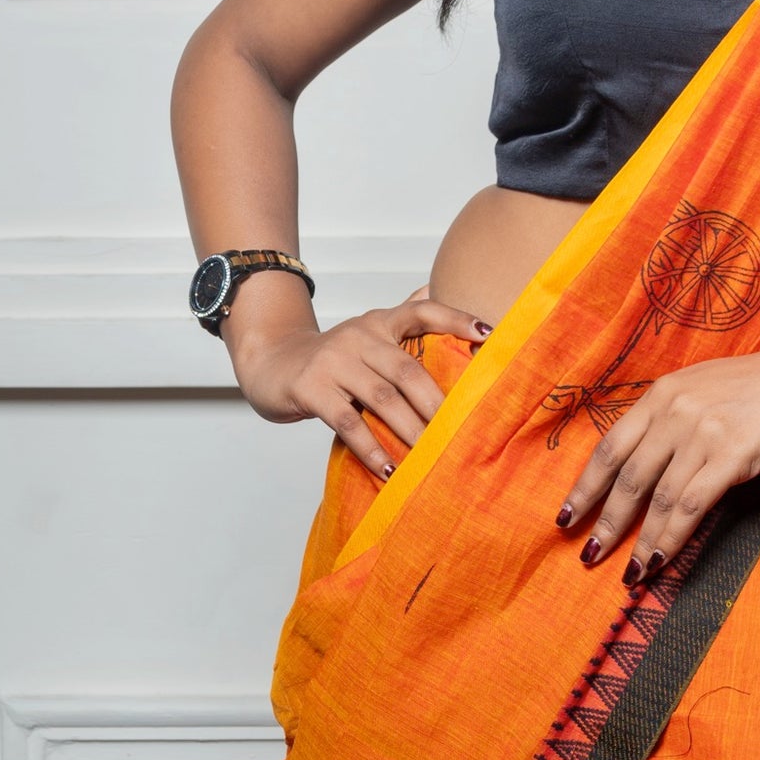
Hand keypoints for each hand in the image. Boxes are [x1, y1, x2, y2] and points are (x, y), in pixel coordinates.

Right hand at [228, 286, 489, 480]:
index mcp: (379, 321)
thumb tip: (437, 290)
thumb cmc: (331, 357)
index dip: (456, 319)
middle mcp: (359, 336)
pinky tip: (388, 469)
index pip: (422, 311)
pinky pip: (348, 422)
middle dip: (438, 404)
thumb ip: (403, 317)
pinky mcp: (311, 389)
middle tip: (462, 433)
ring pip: (382, 398)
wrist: (269, 362)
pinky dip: (371, 448)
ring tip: (432, 458)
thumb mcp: (368, 332)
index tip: (490, 335)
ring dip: (410, 431)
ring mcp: (333, 362)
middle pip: (407, 369)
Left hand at [555, 338, 759, 585]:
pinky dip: (672, 536)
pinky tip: (660, 558)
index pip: (610, 446)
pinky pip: (691, 505)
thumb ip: (670, 418)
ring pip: (658, 497)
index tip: (566, 516)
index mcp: (661, 394)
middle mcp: (674, 411)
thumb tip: (644, 461)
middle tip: (588, 555)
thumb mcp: (701, 388)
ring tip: (627, 572)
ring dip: (639, 540)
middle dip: (605, 521)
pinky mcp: (732, 455)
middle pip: (628, 476)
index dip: (585, 485)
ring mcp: (702, 433)